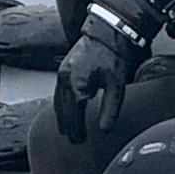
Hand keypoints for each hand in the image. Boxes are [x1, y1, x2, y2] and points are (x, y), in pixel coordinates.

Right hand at [55, 18, 135, 144]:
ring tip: (68, 129)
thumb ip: (110, 109)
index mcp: (76, 86)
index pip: (73, 116)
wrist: (107, 32)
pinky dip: (61, 104)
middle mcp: (65, 81)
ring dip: (62, 117)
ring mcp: (61, 74)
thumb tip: (104, 129)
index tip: (80, 141)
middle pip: (62, 111)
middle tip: (74, 140)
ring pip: (57, 102)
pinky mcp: (63, 69)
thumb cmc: (113, 56)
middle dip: (68, 127)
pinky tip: (67, 109)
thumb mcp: (116, 86)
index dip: (76, 131)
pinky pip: (58, 92)